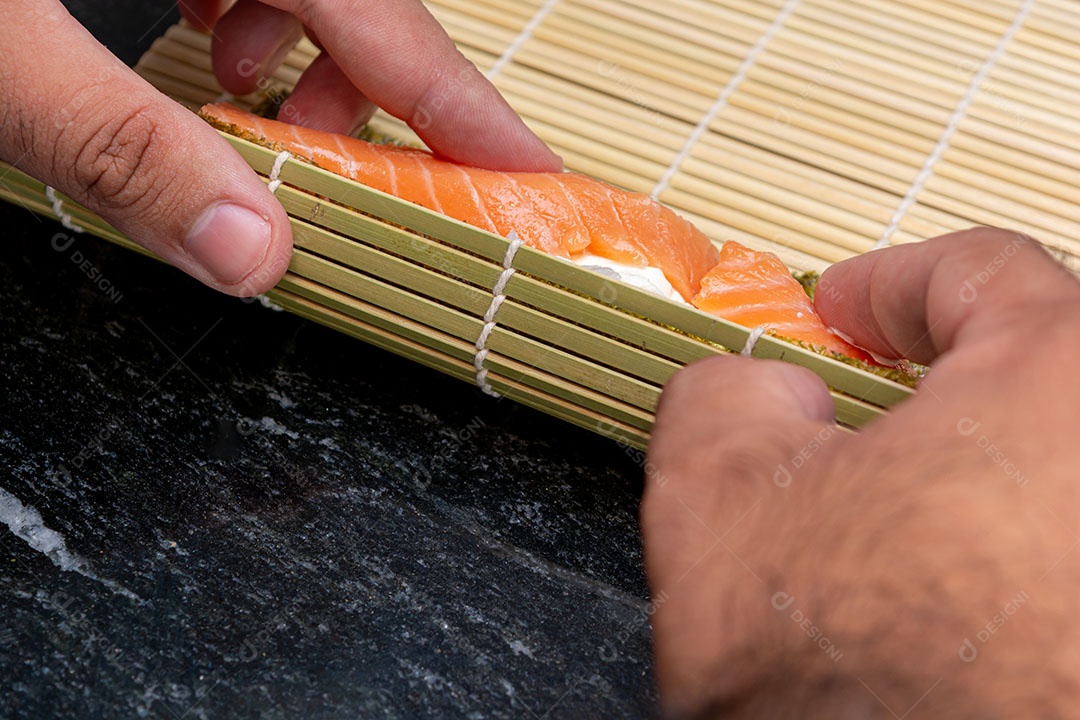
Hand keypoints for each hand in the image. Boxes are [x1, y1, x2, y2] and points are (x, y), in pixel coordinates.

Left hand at [1, 0, 559, 296]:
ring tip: (245, 112)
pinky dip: (230, 14)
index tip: (537, 178)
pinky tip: (187, 44)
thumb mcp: (4, 50)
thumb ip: (122, 146)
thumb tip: (251, 259)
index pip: (400, 26)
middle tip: (336, 177)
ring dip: (288, 59)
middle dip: (361, 97)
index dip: (472, 110)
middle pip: (357, 3)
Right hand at [642, 228, 1079, 717]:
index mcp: (1065, 378)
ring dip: (980, 479)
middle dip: (942, 385)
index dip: (889, 285)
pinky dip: (1018, 554)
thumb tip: (770, 389)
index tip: (840, 315)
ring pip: (1057, 471)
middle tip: (859, 425)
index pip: (983, 273)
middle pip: (1045, 368)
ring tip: (893, 535)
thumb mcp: (715, 497)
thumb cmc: (836, 671)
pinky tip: (949, 604)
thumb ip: (727, 392)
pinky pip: (1066, 553)